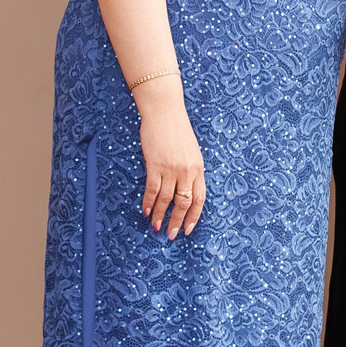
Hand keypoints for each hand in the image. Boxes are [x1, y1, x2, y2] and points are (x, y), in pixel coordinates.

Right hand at [136, 82, 205, 236]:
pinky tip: (146, 211)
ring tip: (156, 226)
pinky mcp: (155, 165)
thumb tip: (184, 188)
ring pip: (167, 199)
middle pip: (184, 203)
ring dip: (160, 215)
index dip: (194, 216)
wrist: (164, 111)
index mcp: (199, 167)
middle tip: (172, 234)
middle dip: (178, 221)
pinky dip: (149, 202)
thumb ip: (190, 169)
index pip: (199, 198)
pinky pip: (152, 189)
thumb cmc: (177, 129)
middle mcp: (187, 170)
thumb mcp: (191, 150)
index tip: (189, 229)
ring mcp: (171, 168)